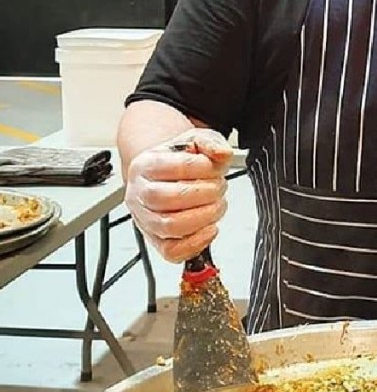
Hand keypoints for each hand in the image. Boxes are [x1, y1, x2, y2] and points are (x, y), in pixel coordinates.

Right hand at [125, 127, 232, 262]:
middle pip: (168, 198)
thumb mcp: (196, 140)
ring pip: (169, 226)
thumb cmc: (179, 161)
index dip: (204, 169)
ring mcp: (144, 219)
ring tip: (217, 206)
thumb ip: (211, 142)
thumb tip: (222, 153)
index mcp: (145, 165)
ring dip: (203, 217)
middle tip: (219, 188)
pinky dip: (195, 242)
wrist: (166, 177)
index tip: (217, 168)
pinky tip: (210, 228)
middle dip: (205, 194)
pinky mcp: (155, 241)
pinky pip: (171, 251)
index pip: (175, 167)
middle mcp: (139, 192)